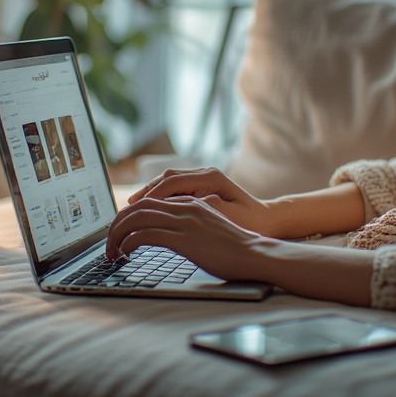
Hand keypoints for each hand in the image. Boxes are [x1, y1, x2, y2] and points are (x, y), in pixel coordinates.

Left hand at [106, 197, 274, 281]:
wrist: (256, 254)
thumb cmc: (236, 249)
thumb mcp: (210, 229)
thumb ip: (191, 225)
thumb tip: (171, 236)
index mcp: (192, 203)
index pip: (150, 200)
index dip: (130, 213)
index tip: (120, 229)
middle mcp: (186, 207)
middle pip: (138, 206)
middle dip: (117, 223)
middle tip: (109, 242)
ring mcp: (185, 221)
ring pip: (137, 218)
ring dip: (118, 234)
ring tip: (112, 251)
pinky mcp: (184, 239)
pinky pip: (145, 235)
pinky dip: (129, 243)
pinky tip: (126, 254)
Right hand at [128, 167, 276, 235]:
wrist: (267, 220)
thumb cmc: (252, 223)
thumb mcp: (230, 217)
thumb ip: (208, 207)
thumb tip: (184, 204)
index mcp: (212, 178)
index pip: (174, 182)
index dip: (153, 195)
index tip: (137, 208)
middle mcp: (206, 173)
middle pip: (167, 177)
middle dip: (146, 192)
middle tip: (127, 208)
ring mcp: (203, 177)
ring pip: (168, 180)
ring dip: (150, 193)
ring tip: (132, 207)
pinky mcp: (202, 185)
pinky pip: (175, 187)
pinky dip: (160, 196)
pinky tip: (149, 208)